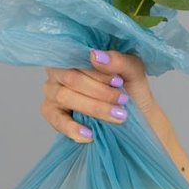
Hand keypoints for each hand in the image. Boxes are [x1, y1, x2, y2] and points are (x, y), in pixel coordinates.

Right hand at [41, 49, 170, 143]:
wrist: (137, 115)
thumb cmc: (131, 88)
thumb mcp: (133, 71)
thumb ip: (118, 60)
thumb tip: (95, 55)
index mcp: (77, 54)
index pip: (77, 58)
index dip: (97, 72)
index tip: (119, 82)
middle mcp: (59, 70)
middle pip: (70, 78)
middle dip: (99, 92)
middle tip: (122, 101)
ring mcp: (53, 91)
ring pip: (63, 96)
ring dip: (93, 108)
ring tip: (116, 117)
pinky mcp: (52, 112)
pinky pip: (56, 119)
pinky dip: (72, 128)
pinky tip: (89, 135)